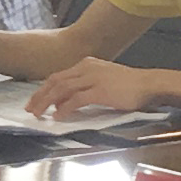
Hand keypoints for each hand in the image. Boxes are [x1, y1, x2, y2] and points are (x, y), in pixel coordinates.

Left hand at [29, 57, 152, 119]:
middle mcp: (87, 68)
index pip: (58, 76)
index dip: (44, 89)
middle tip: (30, 109)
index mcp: (87, 64)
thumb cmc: (130, 85)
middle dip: (40, 96)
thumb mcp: (104, 79)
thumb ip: (87, 85)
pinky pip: (76, 100)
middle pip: (55, 81)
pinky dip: (64, 108)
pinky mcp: (100, 91)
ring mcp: (93, 78)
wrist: (149, 84)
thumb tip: (69, 100)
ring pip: (61, 89)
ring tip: (39, 114)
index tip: (35, 100)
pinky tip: (57, 116)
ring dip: (47, 103)